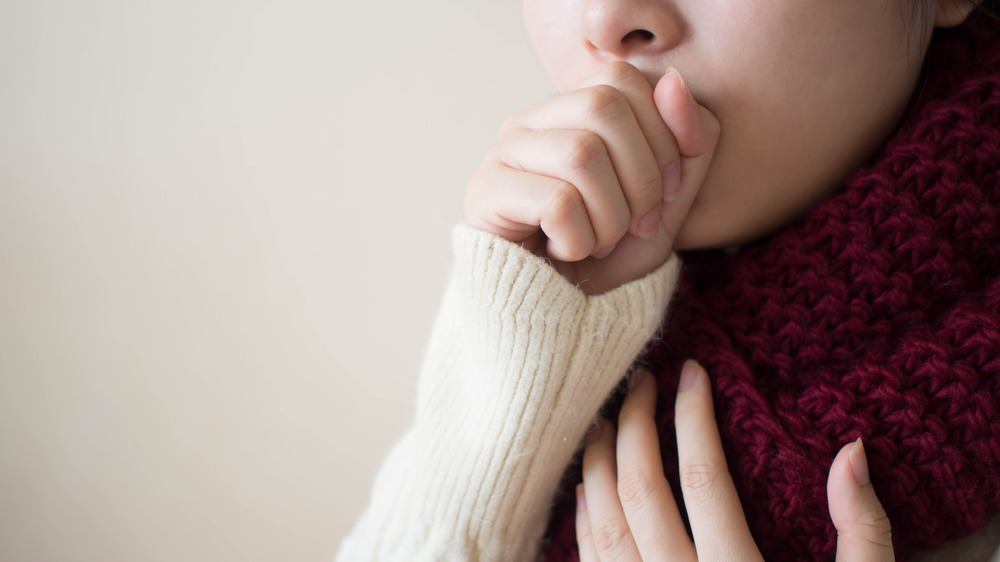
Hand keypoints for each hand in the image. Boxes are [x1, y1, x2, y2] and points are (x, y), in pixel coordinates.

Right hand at [464, 62, 719, 294]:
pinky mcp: (484, 195)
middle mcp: (530, 122)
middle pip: (604, 107)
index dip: (662, 135)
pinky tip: (564, 253)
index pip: (623, 79)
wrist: (560, 321)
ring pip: (580, 153)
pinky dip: (579, 240)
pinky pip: (556, 202)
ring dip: (610, 216)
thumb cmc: (609, 258)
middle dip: (641, 178)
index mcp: (570, 111)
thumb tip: (674, 83)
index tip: (664, 194)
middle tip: (634, 225)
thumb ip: (688, 141)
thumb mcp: (670, 200)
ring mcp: (502, 155)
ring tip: (598, 243)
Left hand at [575, 361, 893, 560]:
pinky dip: (583, 520)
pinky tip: (587, 490)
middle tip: (638, 381)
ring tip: (601, 420)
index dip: (692, 417)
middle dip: (633, 426)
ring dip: (596, 465)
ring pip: (600, 526)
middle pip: (639, 492)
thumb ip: (863, 533)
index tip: (691, 372)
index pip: (702, 479)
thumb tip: (852, 451)